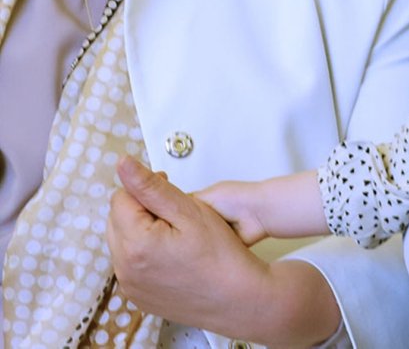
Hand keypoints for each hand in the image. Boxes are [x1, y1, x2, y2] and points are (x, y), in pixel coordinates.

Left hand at [109, 157, 339, 344]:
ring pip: (123, 243)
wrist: (238, 297)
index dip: (146, 188)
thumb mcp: (190, 210)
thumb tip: (123, 165)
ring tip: (176, 232)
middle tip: (176, 211)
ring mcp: (130, 286)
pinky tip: (173, 253)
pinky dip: (145, 254)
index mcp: (135, 244)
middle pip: (118, 221)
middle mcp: (125, 269)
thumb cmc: (221, 254)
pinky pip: (131, 265)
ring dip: (141, 231)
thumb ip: (152, 187)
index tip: (170, 190)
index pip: (121, 199)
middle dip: (141, 210)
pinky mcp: (138, 296)